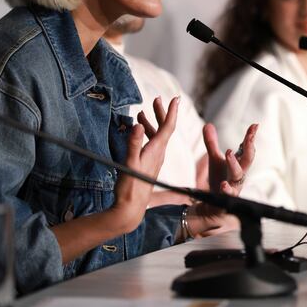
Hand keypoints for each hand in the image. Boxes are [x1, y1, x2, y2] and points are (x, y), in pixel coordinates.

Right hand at [112, 97, 178, 232]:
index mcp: (157, 151)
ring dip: (151, 123)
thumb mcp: (130, 163)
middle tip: (157, 98)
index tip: (176, 98)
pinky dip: (146, 134)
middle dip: (161, 112)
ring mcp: (155, 159)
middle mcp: (159, 154)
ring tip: (142, 112)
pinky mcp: (149, 165)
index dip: (172, 112)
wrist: (131, 208)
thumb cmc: (130, 187)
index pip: (168, 127)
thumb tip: (138, 125)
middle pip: (164, 129)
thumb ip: (134, 144)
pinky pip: (151, 144)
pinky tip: (138, 133)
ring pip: (157, 136)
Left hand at [202, 123, 257, 196]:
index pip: (246, 149)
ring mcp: (235, 186)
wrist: (213, 203)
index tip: (255, 125)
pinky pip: (229, 194)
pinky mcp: (227, 199)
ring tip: (228, 153)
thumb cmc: (219, 179)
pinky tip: (223, 184)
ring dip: (234, 164)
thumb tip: (208, 124)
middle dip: (250, 148)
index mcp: (239, 164)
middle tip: (249, 136)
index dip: (250, 137)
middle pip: (248, 160)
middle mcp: (239, 174)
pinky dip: (227, 189)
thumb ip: (211, 143)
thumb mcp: (214, 160)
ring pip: (238, 175)